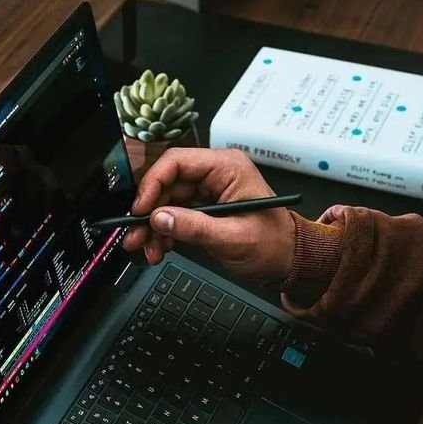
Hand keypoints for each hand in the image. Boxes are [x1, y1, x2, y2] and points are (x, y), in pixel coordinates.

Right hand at [123, 147, 295, 281]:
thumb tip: (160, 218)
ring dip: (154, 227)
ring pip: (168, 202)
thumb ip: (193, 227)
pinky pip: (176, 216)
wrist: (287, 261)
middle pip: (167, 184)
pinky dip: (165, 233)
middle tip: (135, 235)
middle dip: (149, 212)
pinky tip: (160, 249)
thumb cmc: (273, 245)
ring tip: (147, 249)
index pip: (177, 162)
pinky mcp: (204, 210)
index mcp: (227, 168)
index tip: (141, 210)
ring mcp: (209, 192)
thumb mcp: (231, 238)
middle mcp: (215, 175)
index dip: (153, 184)